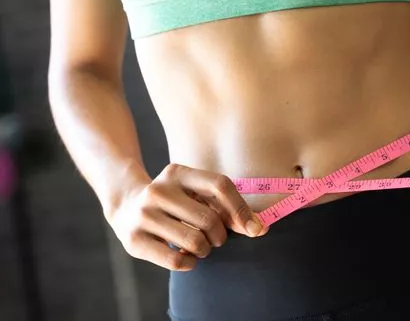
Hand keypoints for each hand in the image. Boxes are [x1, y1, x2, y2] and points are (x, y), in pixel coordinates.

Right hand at [108, 164, 266, 270]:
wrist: (125, 205)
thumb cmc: (175, 201)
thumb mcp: (194, 192)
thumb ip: (224, 205)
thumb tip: (259, 228)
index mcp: (177, 172)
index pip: (220, 185)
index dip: (240, 208)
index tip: (254, 228)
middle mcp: (158, 190)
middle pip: (209, 218)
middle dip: (220, 236)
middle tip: (216, 239)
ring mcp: (143, 214)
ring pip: (194, 241)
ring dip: (205, 250)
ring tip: (201, 246)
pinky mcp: (134, 239)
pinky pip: (176, 260)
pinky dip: (190, 263)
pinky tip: (188, 257)